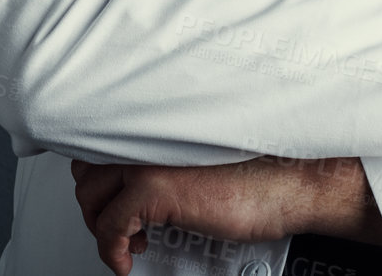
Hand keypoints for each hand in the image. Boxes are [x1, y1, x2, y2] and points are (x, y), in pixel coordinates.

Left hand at [72, 155, 381, 275]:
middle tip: (119, 222)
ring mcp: (148, 158)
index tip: (107, 196)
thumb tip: (143, 176)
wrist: (294, 180)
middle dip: (97, 200)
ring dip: (101, 224)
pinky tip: (127, 259)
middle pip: (88, 166)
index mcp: (162, 122)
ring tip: (130, 240)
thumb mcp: (206, 157)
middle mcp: (148, 134)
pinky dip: (111, 250)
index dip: (100, 174)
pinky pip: (108, 227)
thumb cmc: (264, 171)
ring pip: (90, 195)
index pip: (101, 140)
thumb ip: (172, 155)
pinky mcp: (154, 188)